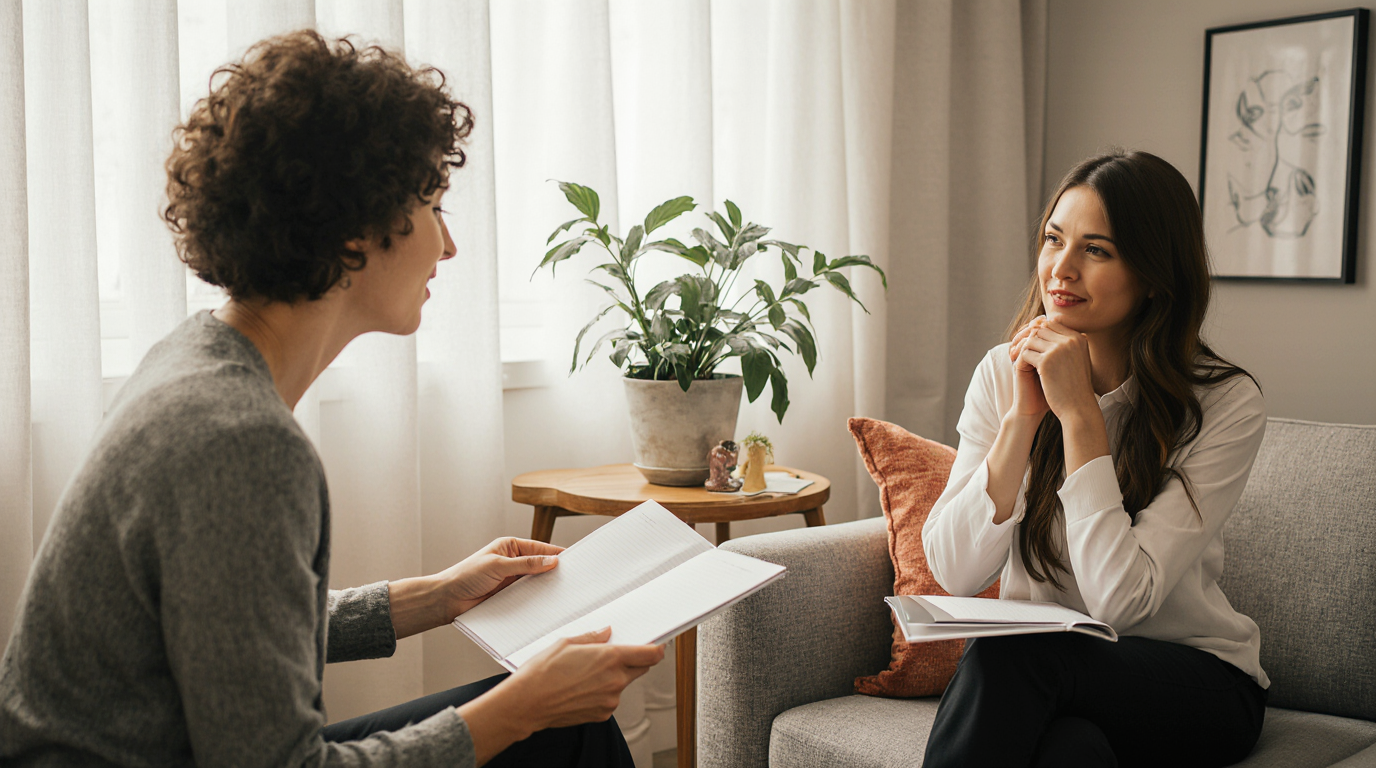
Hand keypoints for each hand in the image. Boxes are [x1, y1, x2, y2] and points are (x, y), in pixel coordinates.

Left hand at [437, 537, 565, 619]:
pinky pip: (528, 596)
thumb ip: (526, 564)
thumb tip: (551, 560)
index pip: (540, 547)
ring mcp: (512, 579)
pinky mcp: (509, 596)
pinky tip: (547, 603)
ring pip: (535, 582)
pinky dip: (537, 599)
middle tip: (573, 578)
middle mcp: (513, 562)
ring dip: (546, 587)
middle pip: (540, 565)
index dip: (556, 552)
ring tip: (563, 592)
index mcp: (510, 546)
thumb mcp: (498, 566)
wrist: (447, 599)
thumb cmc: (466, 576)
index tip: (574, 558)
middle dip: (554, 571)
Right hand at [458, 628, 664, 761]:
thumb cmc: (542, 672)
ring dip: (614, 677)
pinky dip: (603, 692)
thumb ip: (593, 638)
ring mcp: (610, 700)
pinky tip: (582, 687)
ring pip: (623, 684)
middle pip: (641, 668)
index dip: (657, 648)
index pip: (650, 654)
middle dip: (633, 660)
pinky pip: (611, 699)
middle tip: (613, 655)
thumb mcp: (566, 643)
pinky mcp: (602, 714)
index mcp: (610, 659)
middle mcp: (615, 681)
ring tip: (586, 674)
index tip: (657, 645)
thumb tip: (606, 633)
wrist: (527, 703)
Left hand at [1016, 318, 1096, 420]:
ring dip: (1024, 350)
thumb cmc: (1076, 385)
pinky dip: (1021, 360)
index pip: (1053, 323)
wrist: (1078, 407)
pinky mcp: (1046, 361)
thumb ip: (1066, 343)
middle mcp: (1070, 340)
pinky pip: (1026, 353)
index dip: (1039, 332)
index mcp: (1079, 338)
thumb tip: (1046, 326)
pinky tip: (1021, 369)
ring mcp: (1058, 349)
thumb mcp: (1077, 359)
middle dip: (1030, 339)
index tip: (1031, 344)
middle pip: (1041, 329)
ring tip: (1020, 360)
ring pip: (1031, 340)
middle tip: (1021, 351)